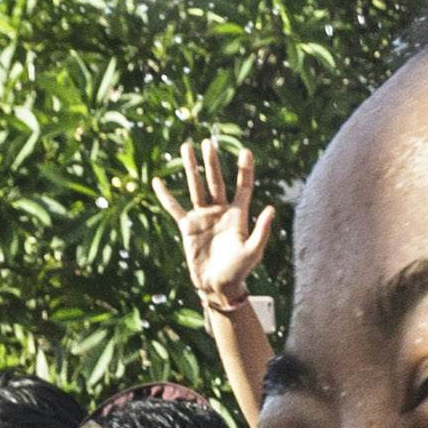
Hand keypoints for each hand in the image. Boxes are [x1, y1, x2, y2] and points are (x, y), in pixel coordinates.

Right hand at [155, 138, 276, 312]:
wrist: (218, 286)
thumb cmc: (239, 271)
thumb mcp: (253, 252)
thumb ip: (261, 231)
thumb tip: (270, 208)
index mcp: (238, 215)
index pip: (243, 186)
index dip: (244, 170)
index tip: (245, 151)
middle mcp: (220, 211)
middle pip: (216, 180)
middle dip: (212, 162)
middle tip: (208, 142)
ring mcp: (203, 217)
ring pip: (196, 187)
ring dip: (191, 168)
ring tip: (186, 147)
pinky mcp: (188, 227)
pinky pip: (174, 207)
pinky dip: (165, 196)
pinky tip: (157, 181)